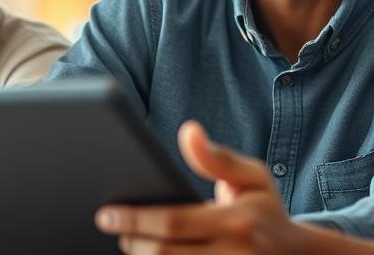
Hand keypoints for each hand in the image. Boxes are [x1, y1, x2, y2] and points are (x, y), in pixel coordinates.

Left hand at [95, 120, 307, 253]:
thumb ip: (217, 157)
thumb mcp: (253, 176)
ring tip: (129, 240)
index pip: (176, 222)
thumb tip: (188, 131)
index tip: (107, 212)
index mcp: (237, 222)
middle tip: (111, 223)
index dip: (136, 218)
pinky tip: (146, 253)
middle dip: (131, 240)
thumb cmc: (266, 211)